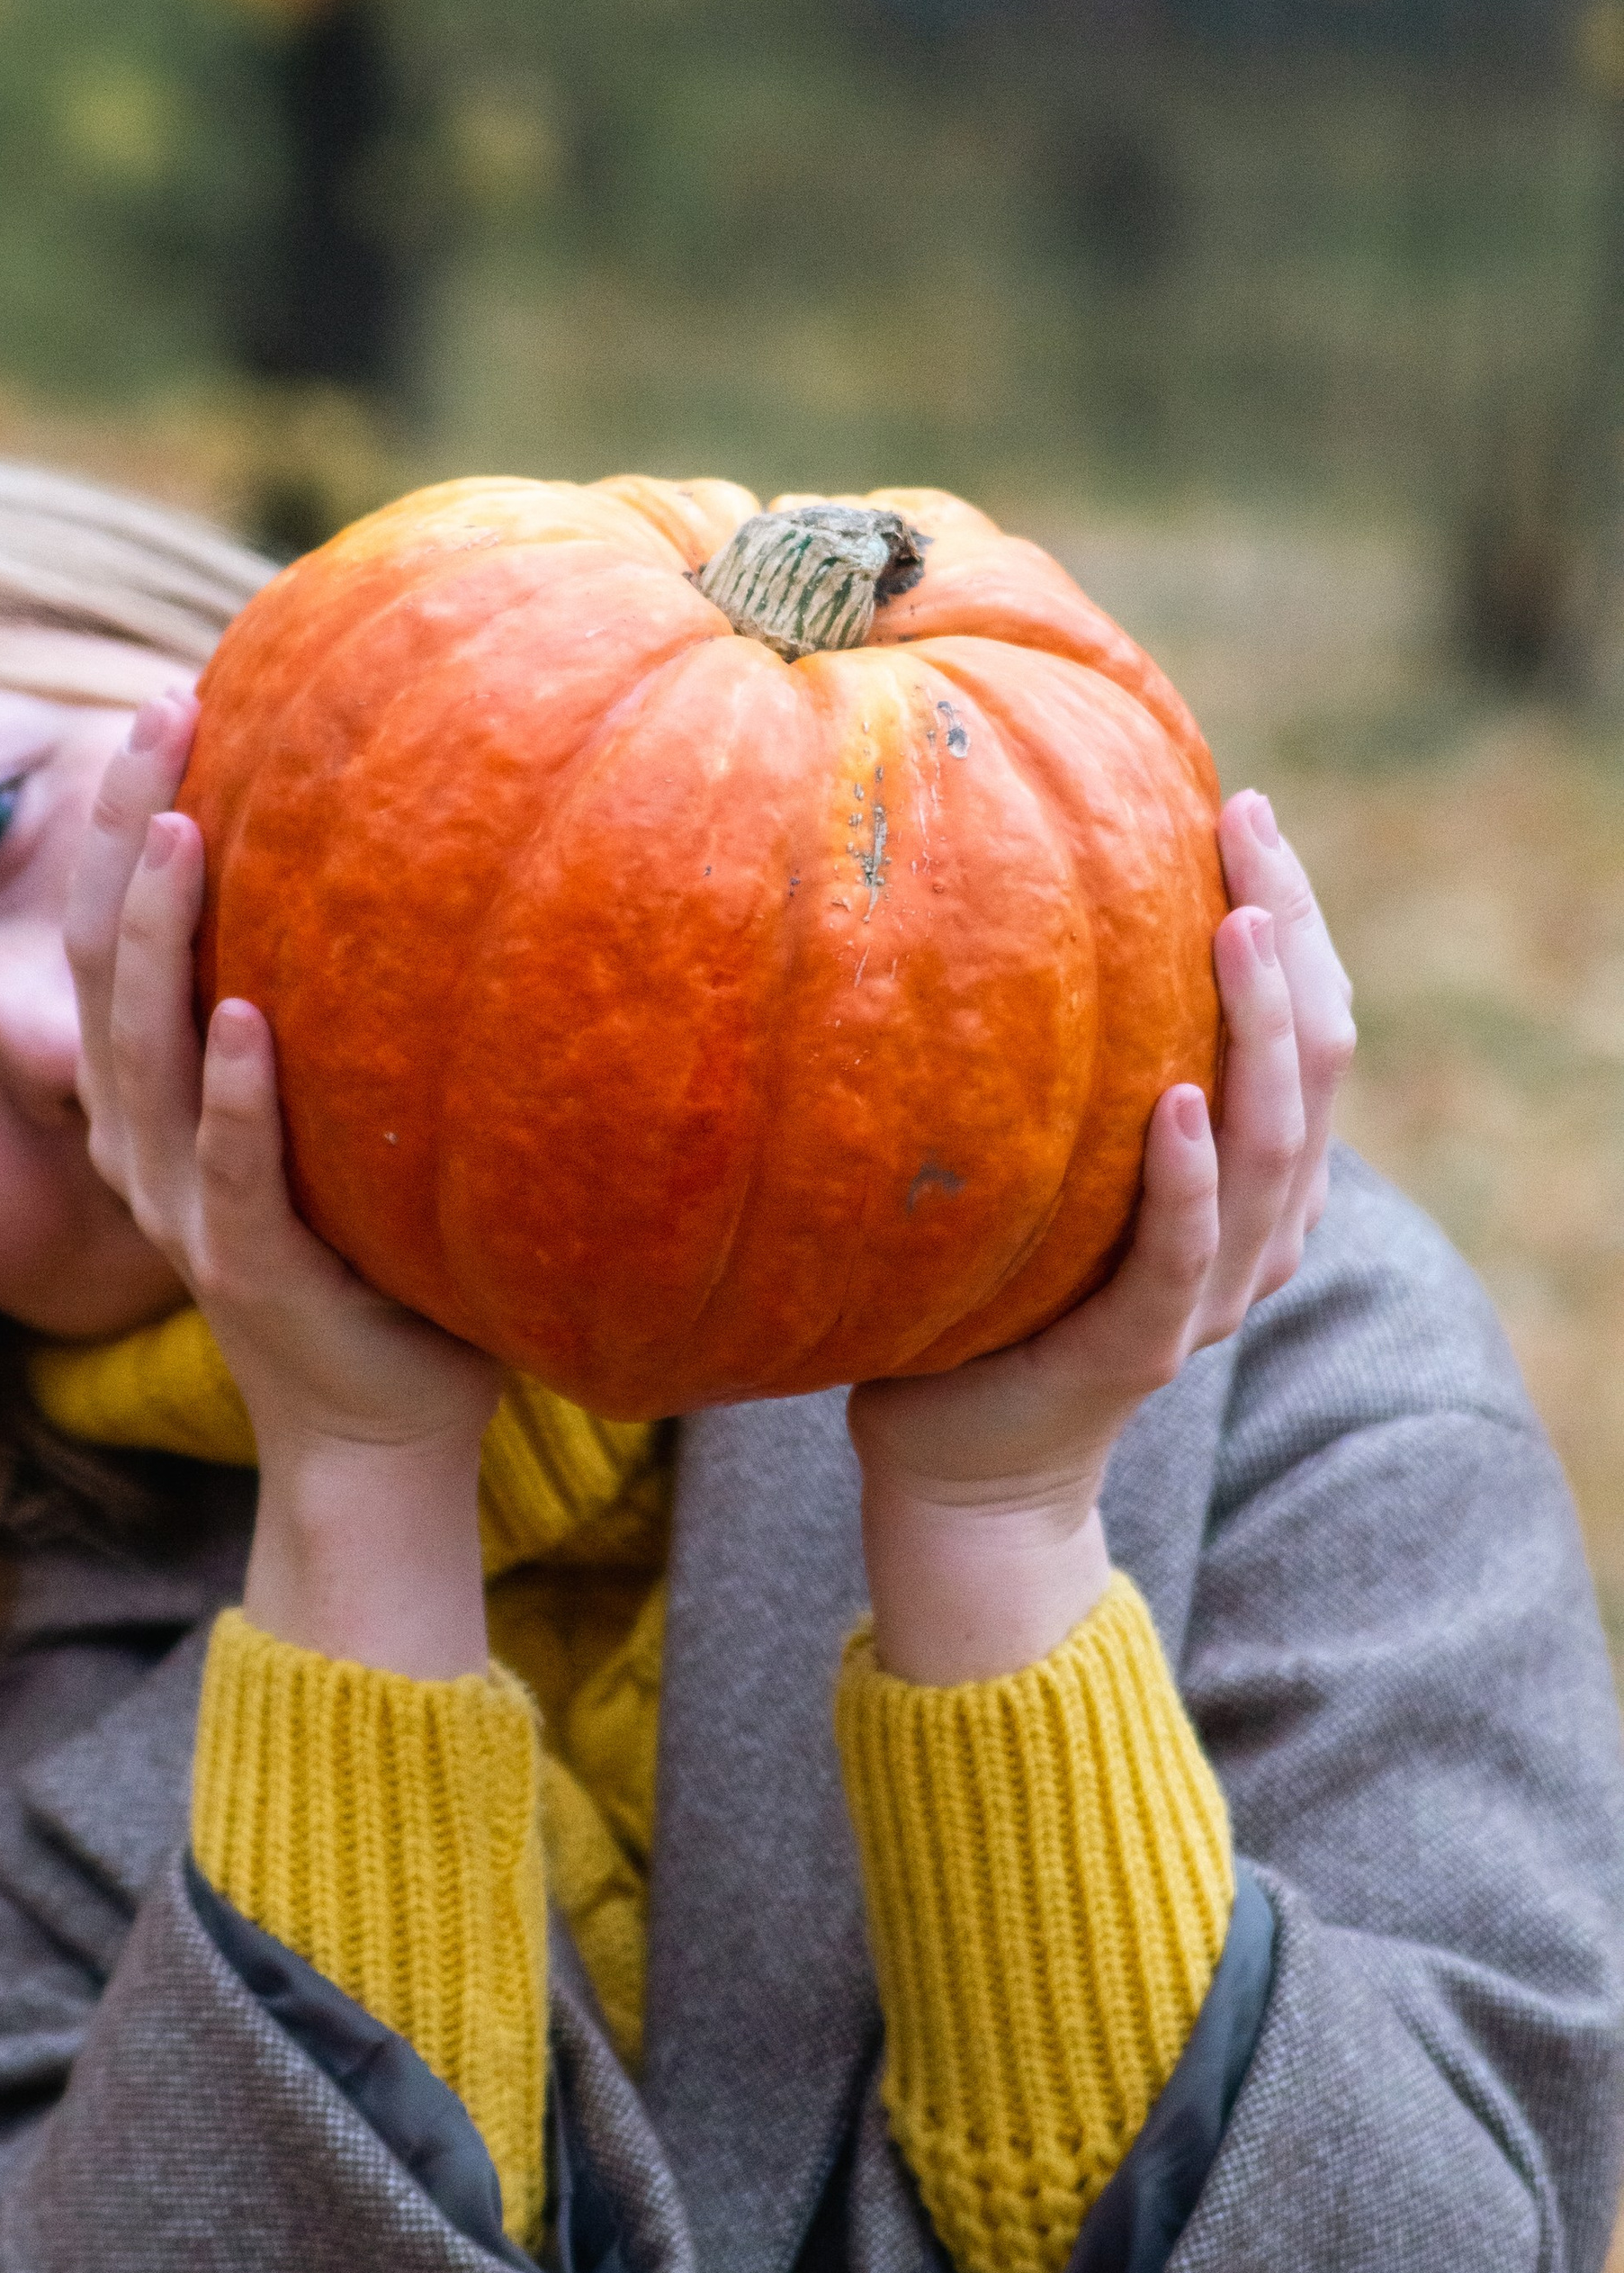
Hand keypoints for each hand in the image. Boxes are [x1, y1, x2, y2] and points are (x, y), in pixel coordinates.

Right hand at [67, 689, 498, 1670]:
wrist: (380, 1439)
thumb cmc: (387, 1269)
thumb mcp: (358, 1122)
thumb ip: (364, 1014)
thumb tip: (456, 854)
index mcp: (154, 1105)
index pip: (113, 935)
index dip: (124, 818)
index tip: (172, 699)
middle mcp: (142, 1147)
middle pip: (100, 962)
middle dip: (123, 829)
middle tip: (163, 710)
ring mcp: (187, 1213)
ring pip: (140, 1051)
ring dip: (158, 934)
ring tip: (186, 828)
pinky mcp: (248, 1276)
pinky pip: (229, 1173)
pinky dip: (230, 1096)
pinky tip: (245, 1018)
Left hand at [847, 788, 1354, 1681]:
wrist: (957, 1462)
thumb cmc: (983, 1291)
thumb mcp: (1039, 1157)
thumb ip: (1058, 1063)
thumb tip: (985, 894)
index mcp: (1249, 1175)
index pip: (1305, 1024)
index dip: (1294, 916)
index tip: (1243, 810)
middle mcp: (1256, 1227)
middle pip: (1314, 1063)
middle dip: (1292, 939)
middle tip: (1250, 830)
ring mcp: (1208, 1291)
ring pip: (1274, 1147)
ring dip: (1260, 1031)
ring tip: (1240, 926)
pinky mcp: (1141, 1346)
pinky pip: (1180, 1253)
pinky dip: (1191, 1178)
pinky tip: (1180, 1104)